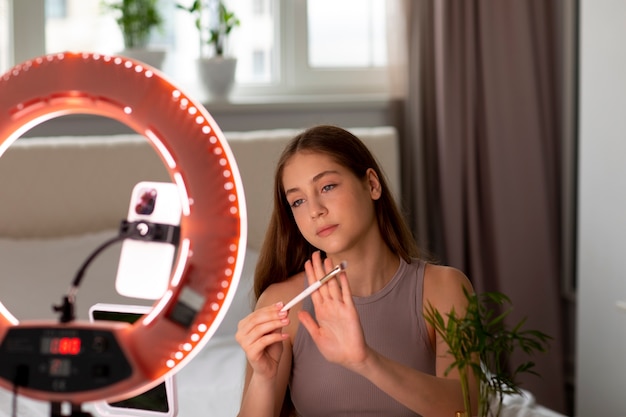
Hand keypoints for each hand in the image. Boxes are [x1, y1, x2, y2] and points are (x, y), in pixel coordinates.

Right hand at [235, 302, 288, 379]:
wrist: (269, 368)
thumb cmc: (270, 349)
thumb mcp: (274, 330)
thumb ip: (276, 319)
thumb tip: (284, 307)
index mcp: (244, 325)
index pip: (257, 313)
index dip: (270, 308)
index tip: (283, 305)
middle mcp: (241, 333)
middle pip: (257, 319)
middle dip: (273, 315)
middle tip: (285, 313)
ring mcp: (244, 343)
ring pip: (260, 329)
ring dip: (275, 324)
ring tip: (287, 322)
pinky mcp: (250, 352)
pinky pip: (264, 341)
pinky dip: (276, 337)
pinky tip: (285, 336)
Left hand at [298, 252, 368, 370]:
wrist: (351, 359)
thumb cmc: (335, 350)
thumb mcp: (317, 336)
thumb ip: (309, 323)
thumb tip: (300, 311)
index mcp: (321, 311)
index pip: (314, 290)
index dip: (310, 276)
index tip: (307, 264)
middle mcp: (330, 306)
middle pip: (322, 284)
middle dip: (318, 269)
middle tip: (315, 254)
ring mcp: (340, 307)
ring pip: (333, 285)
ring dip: (330, 272)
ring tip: (326, 258)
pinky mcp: (350, 311)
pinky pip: (346, 294)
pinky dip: (344, 283)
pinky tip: (341, 272)